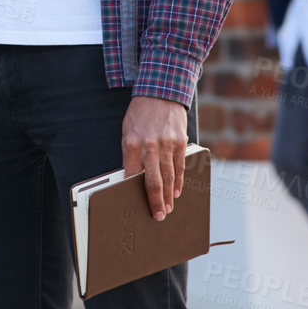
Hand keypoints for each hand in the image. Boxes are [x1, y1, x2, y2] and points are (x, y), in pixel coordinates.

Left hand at [123, 96, 187, 221]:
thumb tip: (133, 177)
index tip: (132, 204)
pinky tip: (176, 192)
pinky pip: (179, 167)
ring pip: (168, 176)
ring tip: (167, 209)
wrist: (160, 92)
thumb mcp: (127, 131)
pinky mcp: (180, 143)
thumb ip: (131, 153)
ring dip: (168, 195)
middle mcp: (150, 146)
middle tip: (158, 216)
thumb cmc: (140, 114)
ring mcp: (167, 145)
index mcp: (132, 143)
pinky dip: (178, 181)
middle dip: (155, 201)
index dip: (131, 191)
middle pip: (153, 180)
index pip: (131, 174)